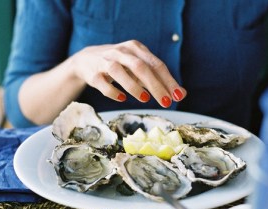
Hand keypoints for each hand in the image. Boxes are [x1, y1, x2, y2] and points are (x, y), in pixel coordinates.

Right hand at [68, 40, 186, 107]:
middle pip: (140, 67)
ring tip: (145, 100)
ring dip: (133, 86)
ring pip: (119, 71)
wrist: (86, 60)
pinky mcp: (93, 73)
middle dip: (155, 85)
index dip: (168, 80)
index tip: (178, 96)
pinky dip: (113, 92)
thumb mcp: (139, 68)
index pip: (156, 64)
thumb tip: (181, 94)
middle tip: (166, 102)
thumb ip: (159, 79)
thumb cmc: (120, 65)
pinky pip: (103, 83)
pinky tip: (122, 98)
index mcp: (136, 48)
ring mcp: (105, 61)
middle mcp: (121, 52)